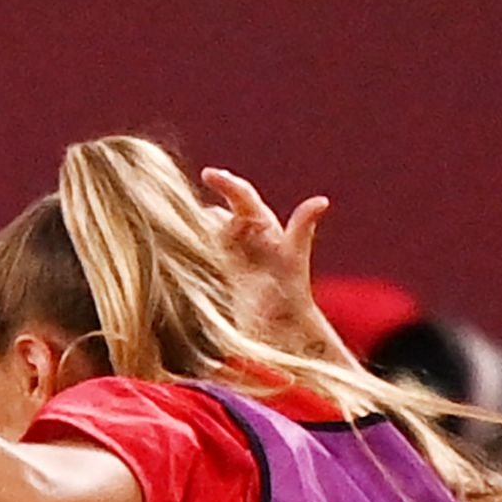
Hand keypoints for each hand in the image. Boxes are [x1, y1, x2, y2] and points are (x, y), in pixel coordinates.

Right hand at [198, 165, 336, 361]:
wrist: (281, 328)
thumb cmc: (291, 293)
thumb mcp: (293, 259)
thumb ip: (302, 228)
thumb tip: (321, 200)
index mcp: (263, 225)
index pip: (241, 195)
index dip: (224, 182)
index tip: (207, 174)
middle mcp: (245, 234)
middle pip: (217, 212)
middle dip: (203, 215)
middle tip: (191, 226)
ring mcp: (229, 253)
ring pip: (204, 232)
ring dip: (194, 234)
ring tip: (188, 246)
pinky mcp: (216, 271)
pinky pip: (197, 254)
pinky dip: (189, 251)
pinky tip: (179, 258)